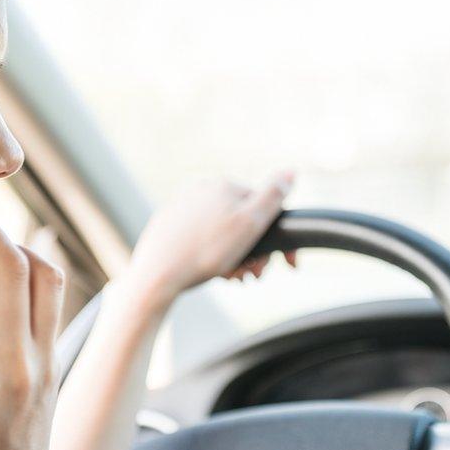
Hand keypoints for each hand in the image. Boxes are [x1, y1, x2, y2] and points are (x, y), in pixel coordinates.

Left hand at [125, 170, 297, 302]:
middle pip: (240, 222)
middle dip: (253, 251)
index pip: (261, 207)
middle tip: (252, 276)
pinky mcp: (168, 225)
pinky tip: (212, 272)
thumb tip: (291, 172)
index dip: (275, 239)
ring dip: (234, 256)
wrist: (158, 273)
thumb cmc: (206, 251)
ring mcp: (182, 207)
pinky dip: (212, 255)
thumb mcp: (249, 223)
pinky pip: (200, 239)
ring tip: (232, 276)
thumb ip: (272, 196)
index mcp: (222, 185)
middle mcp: (200, 190)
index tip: (284, 266)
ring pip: (221, 233)